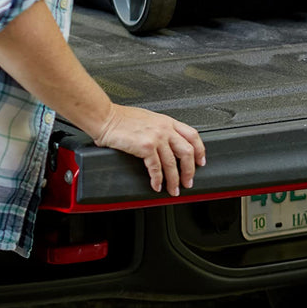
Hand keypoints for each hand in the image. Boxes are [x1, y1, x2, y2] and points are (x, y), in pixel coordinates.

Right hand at [92, 105, 206, 195]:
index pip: (192, 135)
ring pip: (172, 163)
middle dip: (190, 170)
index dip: (200, 151)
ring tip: (173, 189)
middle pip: (187, 152)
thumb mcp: (148, 119)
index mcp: (167, 121)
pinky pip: (156, 168)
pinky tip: (156, 185)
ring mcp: (156, 137)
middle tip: (188, 181)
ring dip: (174, 180)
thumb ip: (159, 130)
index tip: (200, 161)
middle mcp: (164, 128)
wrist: (105, 117)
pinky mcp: (145, 146)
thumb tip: (166, 145)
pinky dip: (157, 180)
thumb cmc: (121, 118)